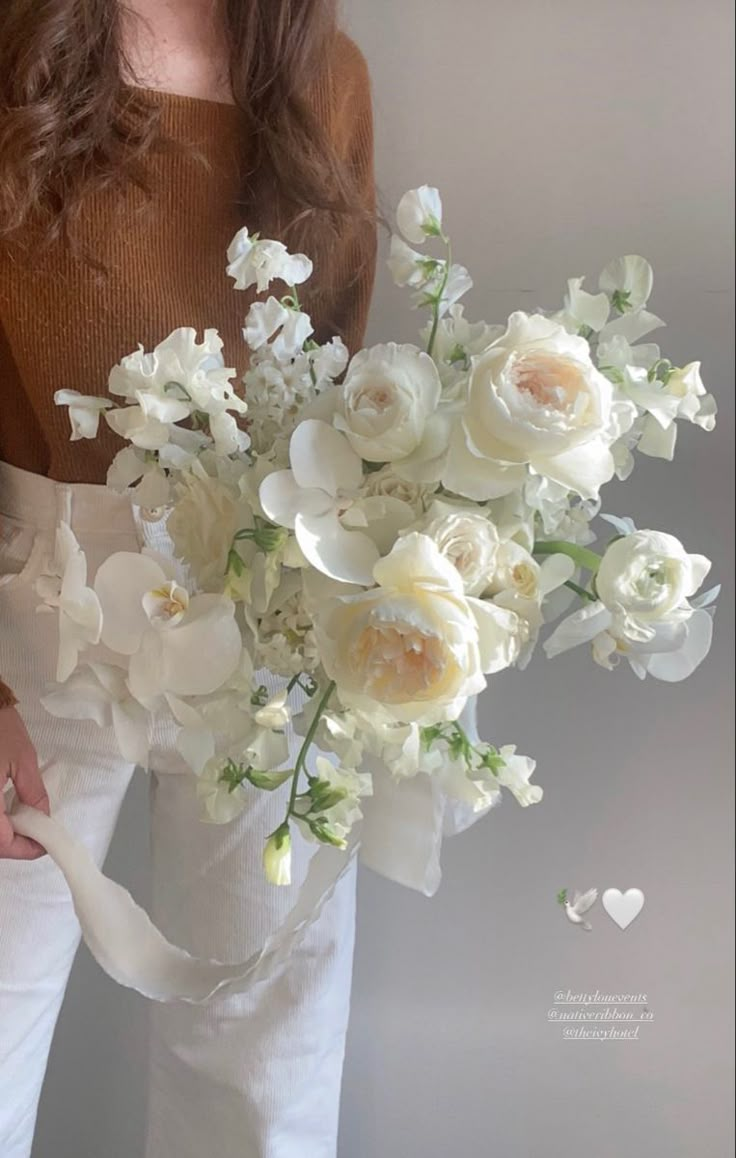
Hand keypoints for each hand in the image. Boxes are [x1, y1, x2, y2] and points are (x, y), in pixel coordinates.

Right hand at [0, 707, 48, 859]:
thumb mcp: (23, 759)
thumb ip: (33, 792)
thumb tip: (42, 817)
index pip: (1, 842)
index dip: (23, 849)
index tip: (44, 845)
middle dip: (12, 843)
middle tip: (36, 836)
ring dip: (2, 834)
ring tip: (24, 823)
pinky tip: (7, 811)